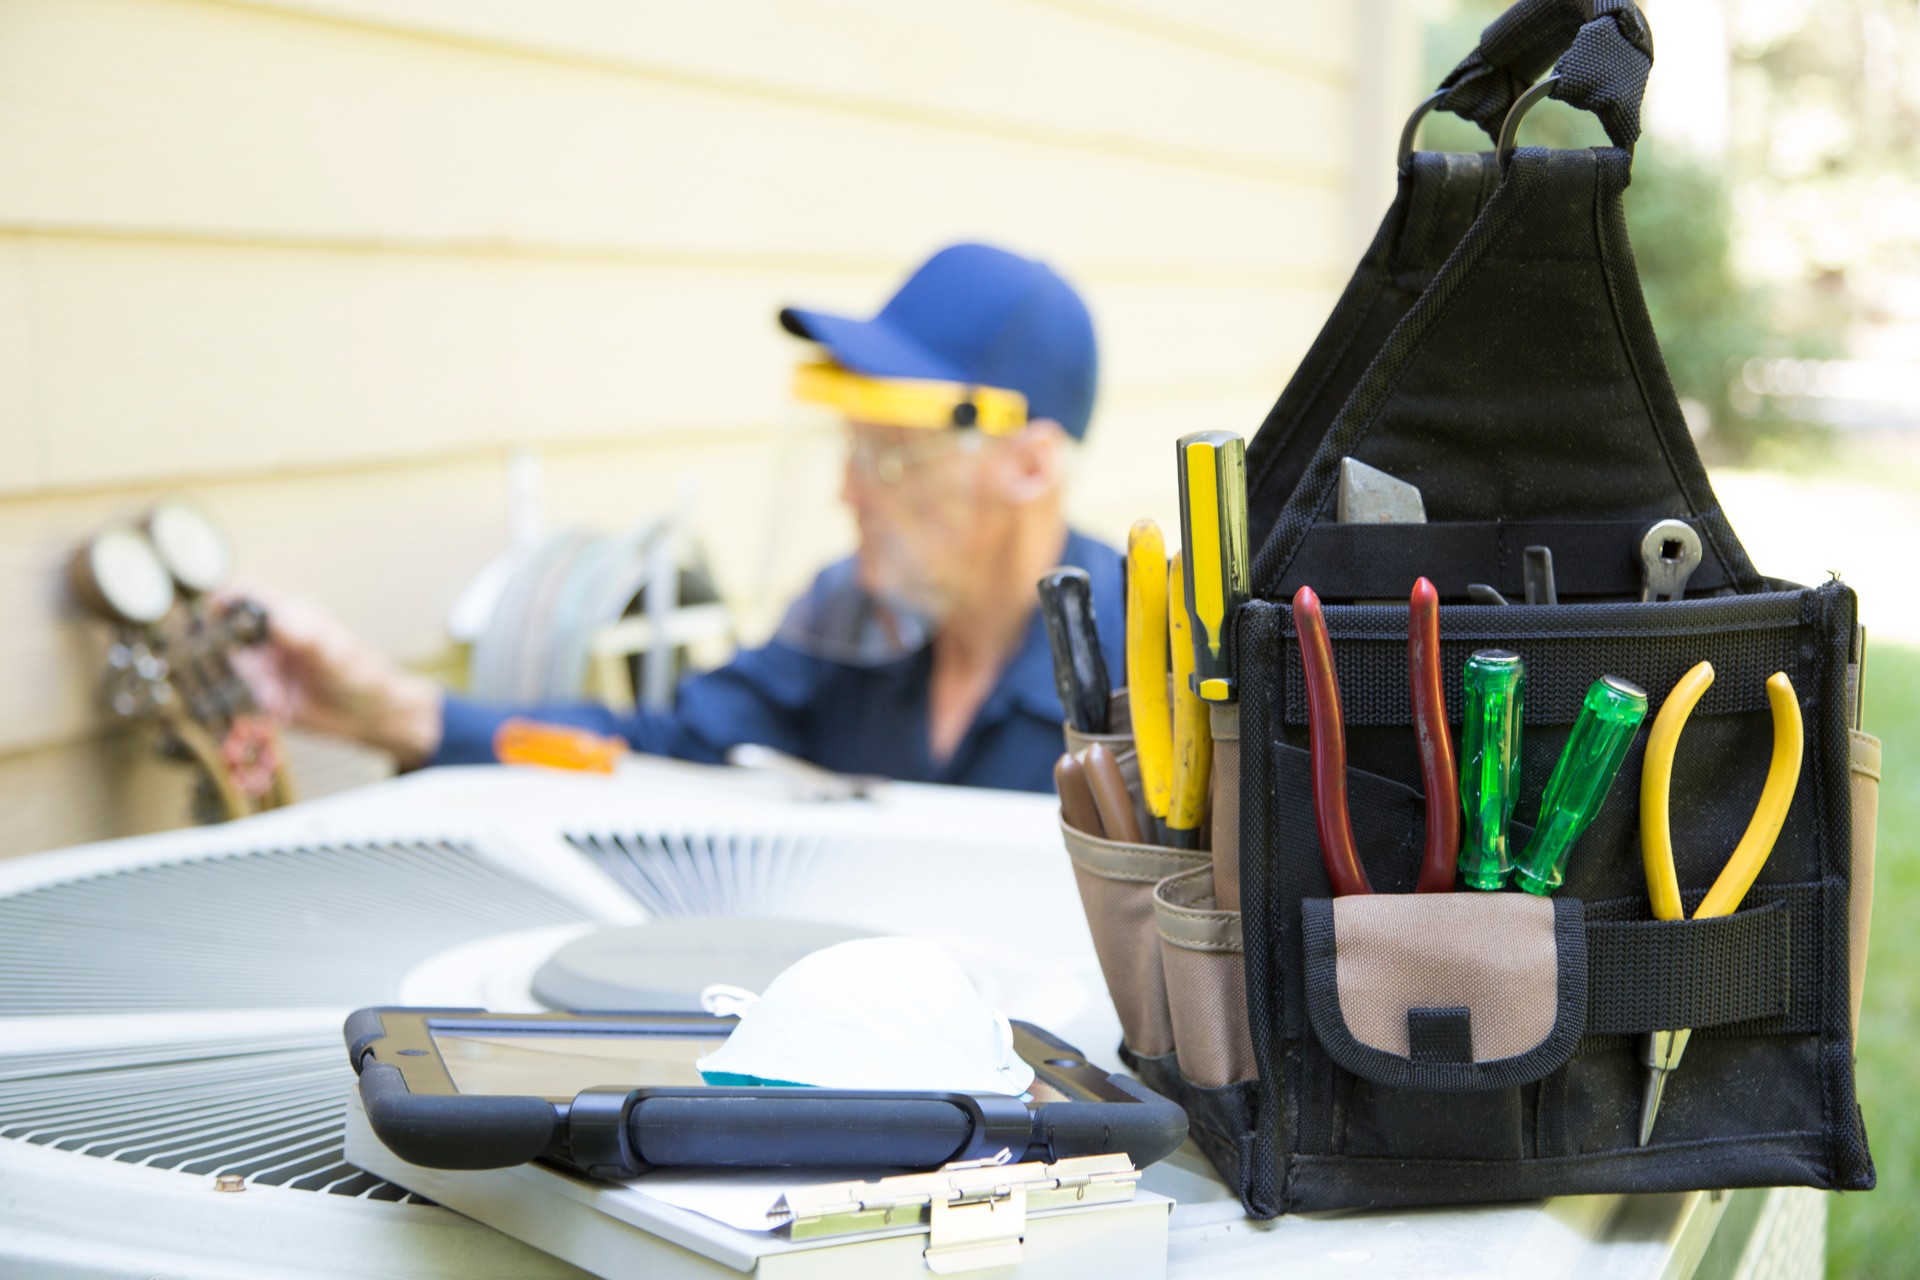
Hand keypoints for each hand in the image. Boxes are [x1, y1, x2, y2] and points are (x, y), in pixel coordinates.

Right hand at [226, 585, 443, 768]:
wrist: (373, 716)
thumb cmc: (362, 673)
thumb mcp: (336, 652)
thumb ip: (307, 636)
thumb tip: (277, 619)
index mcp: (288, 615)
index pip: (245, 597)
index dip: (223, 601)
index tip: (208, 617)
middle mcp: (269, 639)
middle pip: (225, 636)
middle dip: (229, 657)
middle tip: (253, 674)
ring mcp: (264, 667)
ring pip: (230, 671)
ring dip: (246, 686)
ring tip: (276, 698)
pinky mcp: (263, 696)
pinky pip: (239, 699)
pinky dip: (251, 706)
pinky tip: (278, 712)